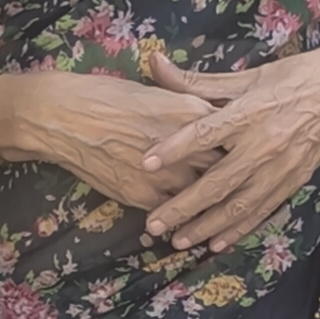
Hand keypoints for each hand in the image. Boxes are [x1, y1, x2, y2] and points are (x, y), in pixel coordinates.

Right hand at [0, 66, 248, 218]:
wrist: (62, 117)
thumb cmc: (104, 94)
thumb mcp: (153, 91)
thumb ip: (185, 105)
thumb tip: (207, 114)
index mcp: (190, 112)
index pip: (234, 133)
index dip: (247, 144)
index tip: (257, 149)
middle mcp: (185, 146)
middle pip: (228, 167)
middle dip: (240, 178)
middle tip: (254, 185)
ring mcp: (166, 175)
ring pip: (205, 197)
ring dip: (219, 207)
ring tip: (232, 213)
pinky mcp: (145, 196)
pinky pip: (175, 214)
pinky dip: (187, 220)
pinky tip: (197, 226)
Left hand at [133, 41, 319, 254]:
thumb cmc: (296, 76)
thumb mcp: (250, 74)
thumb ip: (199, 81)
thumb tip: (155, 63)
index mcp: (252, 111)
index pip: (207, 132)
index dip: (176, 147)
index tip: (147, 163)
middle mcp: (266, 143)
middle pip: (219, 181)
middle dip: (184, 206)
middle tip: (154, 223)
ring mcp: (282, 167)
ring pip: (239, 205)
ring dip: (207, 226)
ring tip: (178, 241)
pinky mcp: (294, 182)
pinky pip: (262, 211)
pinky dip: (239, 229)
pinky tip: (216, 243)